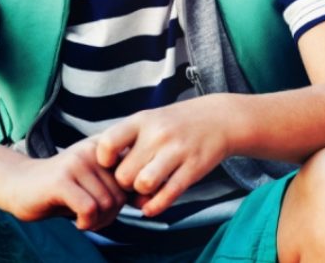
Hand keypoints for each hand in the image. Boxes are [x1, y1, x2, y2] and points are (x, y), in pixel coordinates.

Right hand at [0, 138, 125, 230]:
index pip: (136, 175)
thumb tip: (146, 200)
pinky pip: (89, 208)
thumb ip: (119, 184)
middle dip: (112, 214)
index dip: (129, 199)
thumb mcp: (96, 181)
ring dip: (99, 221)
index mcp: (107, 147)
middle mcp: (94, 150)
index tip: (114, 207)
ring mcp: (77, 163)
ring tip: (86, 220)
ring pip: (107, 202)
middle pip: (122, 192)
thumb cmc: (63, 187)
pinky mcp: (61, 180)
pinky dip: (87, 222)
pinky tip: (78, 223)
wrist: (19, 184)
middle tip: (96, 219)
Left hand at [95, 96, 231, 216]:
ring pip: (144, 185)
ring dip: (141, 193)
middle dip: (125, 183)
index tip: (112, 163)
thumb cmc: (176, 124)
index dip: (104, 160)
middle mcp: (160, 134)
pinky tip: (152, 205)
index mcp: (143, 120)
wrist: (221, 118)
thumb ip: (125, 142)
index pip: (107, 144)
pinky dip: (155, 206)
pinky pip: (168, 195)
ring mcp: (179, 150)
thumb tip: (103, 174)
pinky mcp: (194, 167)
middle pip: (124, 174)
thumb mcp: (150, 120)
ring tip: (146, 188)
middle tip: (133, 179)